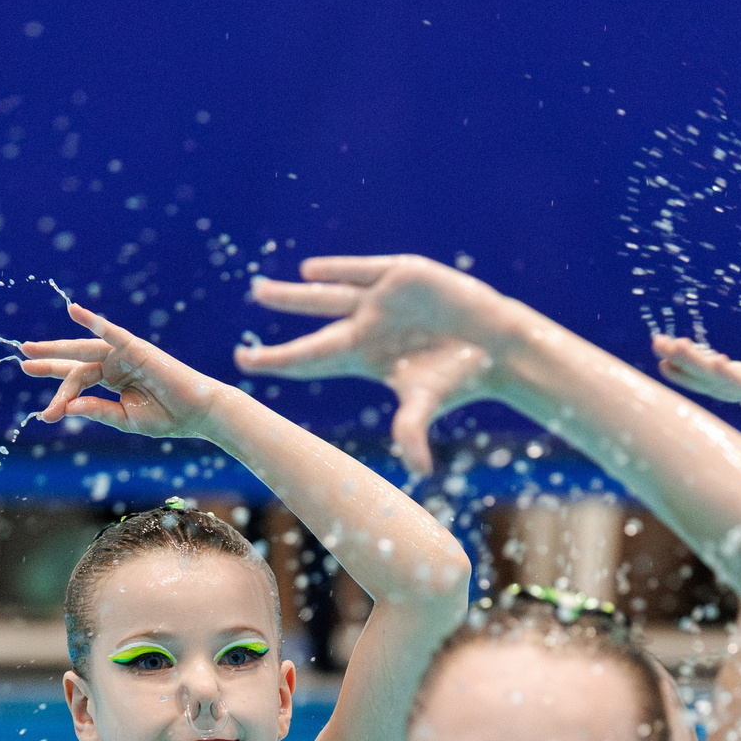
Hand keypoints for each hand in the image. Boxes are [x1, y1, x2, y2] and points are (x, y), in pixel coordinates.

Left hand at [17, 301, 227, 437]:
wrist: (199, 413)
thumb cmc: (168, 417)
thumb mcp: (125, 419)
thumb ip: (98, 411)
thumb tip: (67, 407)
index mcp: (112, 381)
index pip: (78, 383)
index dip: (59, 396)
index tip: (44, 415)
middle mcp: (116, 364)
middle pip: (76, 362)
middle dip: (48, 361)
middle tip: (22, 361)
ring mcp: (125, 354)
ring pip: (86, 350)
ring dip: (58, 347)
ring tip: (30, 349)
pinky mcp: (137, 348)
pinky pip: (113, 332)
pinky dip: (94, 321)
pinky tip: (75, 312)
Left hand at [240, 256, 520, 473]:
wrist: (497, 345)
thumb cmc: (461, 377)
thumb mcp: (427, 402)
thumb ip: (414, 430)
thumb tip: (418, 471)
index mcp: (362, 356)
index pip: (308, 357)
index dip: (275, 357)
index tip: (243, 358)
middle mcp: (366, 325)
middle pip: (313, 316)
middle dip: (283, 304)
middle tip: (254, 295)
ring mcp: (381, 299)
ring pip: (329, 291)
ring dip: (298, 290)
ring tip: (264, 286)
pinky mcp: (401, 275)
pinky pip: (361, 270)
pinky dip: (338, 269)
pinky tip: (311, 270)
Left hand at [650, 334, 740, 480]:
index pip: (721, 379)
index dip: (693, 372)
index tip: (665, 364)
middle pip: (719, 369)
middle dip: (687, 357)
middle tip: (657, 343)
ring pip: (730, 372)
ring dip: (700, 360)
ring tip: (674, 348)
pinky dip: (734, 376)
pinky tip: (715, 365)